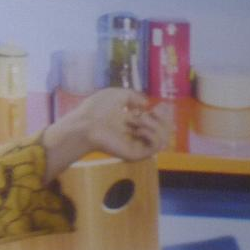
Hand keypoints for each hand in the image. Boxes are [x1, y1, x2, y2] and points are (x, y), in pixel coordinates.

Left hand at [43, 88, 171, 179]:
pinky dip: (153, 135)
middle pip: (163, 130)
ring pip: (162, 139)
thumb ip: (134, 96)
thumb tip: (146, 104)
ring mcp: (136, 145)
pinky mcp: (135, 154)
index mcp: (130, 122)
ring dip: (156, 126)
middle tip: (155, 111)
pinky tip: (140, 129)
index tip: (161, 105)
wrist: (85, 124)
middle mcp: (135, 134)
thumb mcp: (117, 94)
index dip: (162, 113)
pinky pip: (155, 147)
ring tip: (140, 120)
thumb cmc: (96, 108)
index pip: (155, 121)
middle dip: (163, 119)